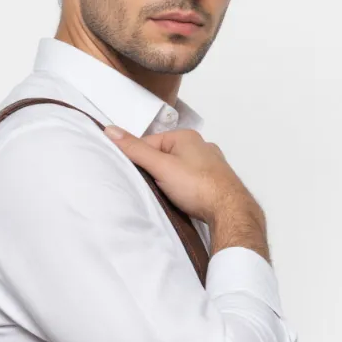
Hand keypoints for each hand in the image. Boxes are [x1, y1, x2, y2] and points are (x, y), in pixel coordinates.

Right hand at [103, 124, 254, 223]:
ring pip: (179, 169)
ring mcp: (211, 164)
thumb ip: (135, 150)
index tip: (135, 176)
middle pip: (165, 156)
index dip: (139, 160)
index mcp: (186, 136)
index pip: (150, 142)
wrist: (230, 211)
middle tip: (152, 187)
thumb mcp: (161, 166)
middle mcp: (201, 146)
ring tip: (168, 195)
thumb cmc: (198, 186)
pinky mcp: (216, 182)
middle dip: (155, 171)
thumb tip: (111, 131)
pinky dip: (185, 189)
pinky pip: (192, 181)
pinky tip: (183, 198)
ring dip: (170, 181)